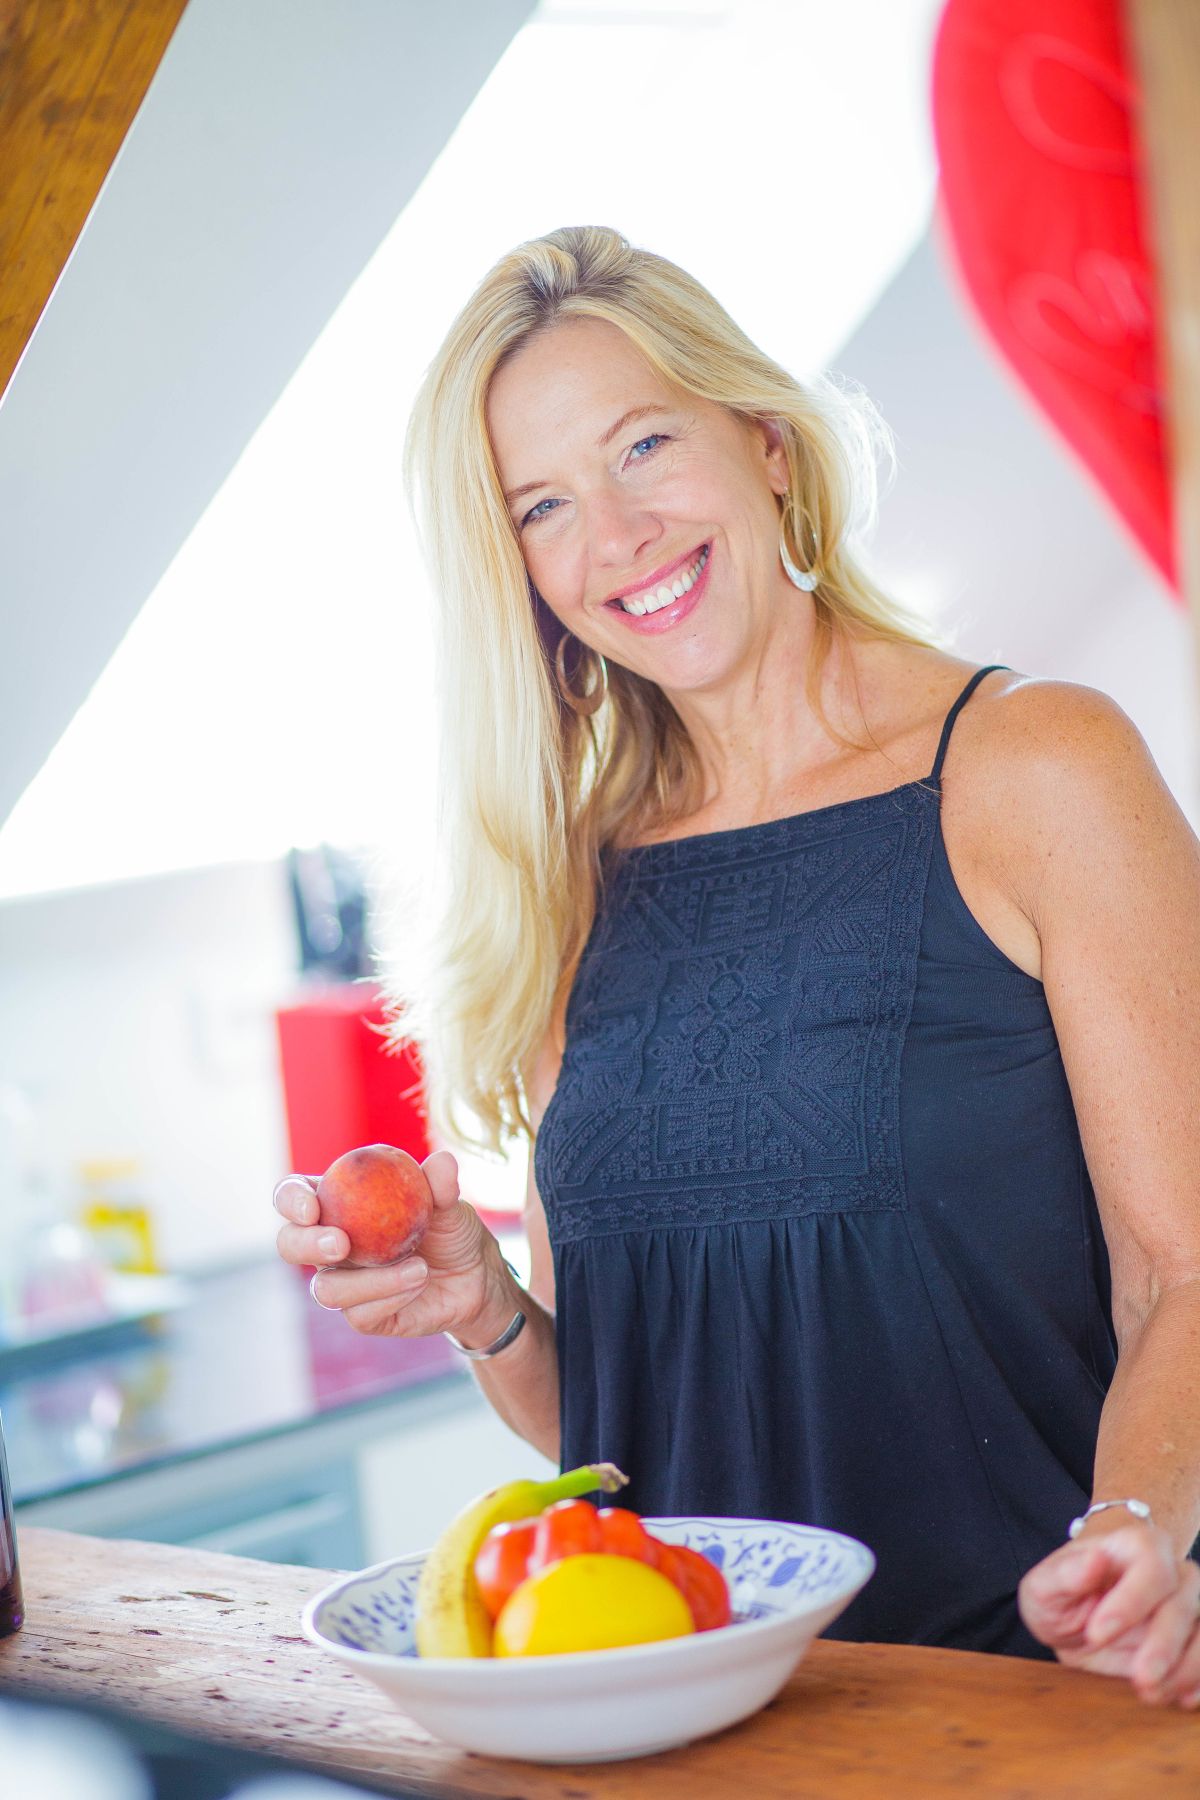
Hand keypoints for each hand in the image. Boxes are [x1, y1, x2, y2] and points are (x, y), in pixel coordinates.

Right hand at [272, 1149, 516, 1345]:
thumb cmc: (452, 1230)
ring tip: (419, 1267)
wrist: (475, 1278)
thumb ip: (441, 1185)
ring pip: (325, 1289)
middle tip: (341, 1244)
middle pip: (290, 1245)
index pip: (294, 1195)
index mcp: (338, 1204)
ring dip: (370, 1281)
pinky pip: (359, 1314)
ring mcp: (345, 1282)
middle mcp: (332, 1245)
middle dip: (305, 1245)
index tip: (311, 1207)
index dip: (290, 1200)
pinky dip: (391, 1296)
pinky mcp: (363, 1316)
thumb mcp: (451, 1204)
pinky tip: (419, 1282)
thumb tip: (442, 1161)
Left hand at [1018, 1516, 1199, 1706]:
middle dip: (1164, 1645)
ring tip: (1151, 1693)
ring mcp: (1192, 1605)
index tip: (1097, 1635)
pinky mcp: (1198, 1636)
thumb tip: (1095, 1559)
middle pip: (1184, 1601)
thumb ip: (1065, 1574)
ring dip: (1186, 1669)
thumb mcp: (1045, 1587)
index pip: (1151, 1564)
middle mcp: (1173, 1570)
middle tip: (1140, 1679)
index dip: (1131, 1601)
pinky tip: (1180, 1699)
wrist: (1080, 1620)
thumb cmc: (1062, 1594)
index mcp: (1134, 1546)